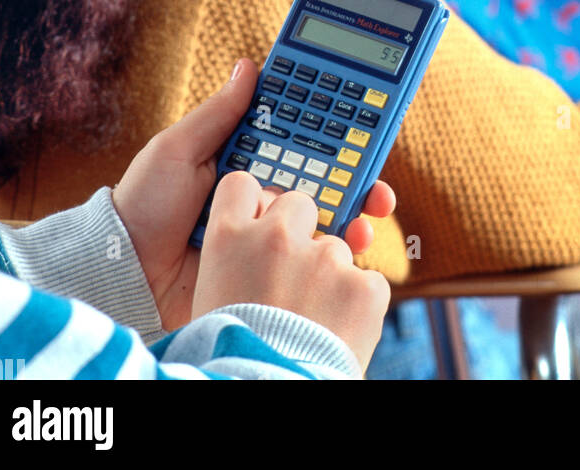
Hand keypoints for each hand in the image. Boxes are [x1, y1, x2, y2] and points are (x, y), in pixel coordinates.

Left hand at [113, 59, 394, 331]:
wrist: (125, 270)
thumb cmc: (145, 203)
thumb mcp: (177, 149)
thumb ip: (219, 114)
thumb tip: (250, 65)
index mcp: (247, 158)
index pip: (300, 136)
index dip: (333, 128)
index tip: (363, 121)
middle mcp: (263, 191)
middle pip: (325, 176)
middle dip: (360, 176)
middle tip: (379, 184)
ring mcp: (267, 230)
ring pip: (326, 215)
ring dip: (357, 212)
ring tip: (371, 215)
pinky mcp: (266, 267)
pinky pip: (308, 256)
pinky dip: (336, 252)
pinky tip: (351, 249)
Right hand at [192, 173, 390, 372]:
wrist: (258, 393)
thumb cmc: (229, 356)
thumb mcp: (211, 299)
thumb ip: (234, 261)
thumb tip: (254, 249)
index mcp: (229, 239)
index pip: (241, 185)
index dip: (254, 201)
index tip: (260, 217)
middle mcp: (276, 237)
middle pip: (299, 203)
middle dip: (302, 231)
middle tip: (292, 276)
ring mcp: (324, 258)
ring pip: (336, 247)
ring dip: (330, 277)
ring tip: (312, 322)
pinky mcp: (362, 286)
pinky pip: (368, 282)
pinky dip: (359, 305)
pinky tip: (338, 332)